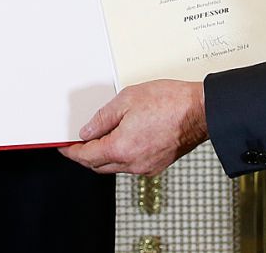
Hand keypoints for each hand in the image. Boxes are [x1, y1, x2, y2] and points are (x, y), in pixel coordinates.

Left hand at [58, 80, 207, 174]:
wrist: (201, 111)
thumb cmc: (170, 102)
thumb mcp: (127, 99)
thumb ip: (103, 118)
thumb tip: (87, 131)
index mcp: (121, 148)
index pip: (86, 156)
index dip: (71, 151)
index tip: (64, 145)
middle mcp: (133, 163)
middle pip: (98, 166)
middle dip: (85, 155)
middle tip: (79, 141)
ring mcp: (146, 166)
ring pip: (115, 166)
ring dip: (104, 155)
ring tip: (102, 136)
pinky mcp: (158, 164)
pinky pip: (131, 165)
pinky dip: (121, 156)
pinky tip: (124, 140)